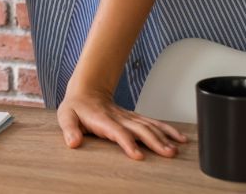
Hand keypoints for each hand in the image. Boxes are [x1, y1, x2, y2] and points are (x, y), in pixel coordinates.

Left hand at [57, 85, 186, 159]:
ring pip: (149, 126)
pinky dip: (167, 130)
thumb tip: (73, 142)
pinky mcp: (135, 117)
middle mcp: (119, 117)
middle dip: (154, 141)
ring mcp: (128, 117)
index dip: (127, 143)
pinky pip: (153, 123)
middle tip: (168, 154)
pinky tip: (179, 138)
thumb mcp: (65, 116)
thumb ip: (69, 129)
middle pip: (139, 129)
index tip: (138, 155)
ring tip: (176, 150)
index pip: (117, 131)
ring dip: (164, 137)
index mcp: (102, 119)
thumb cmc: (76, 106)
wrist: (87, 89)